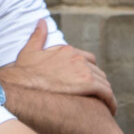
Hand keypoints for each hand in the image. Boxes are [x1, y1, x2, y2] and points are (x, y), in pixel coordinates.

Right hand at [0, 20, 117, 110]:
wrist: (22, 84)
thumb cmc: (23, 72)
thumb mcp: (30, 50)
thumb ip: (38, 36)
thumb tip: (42, 22)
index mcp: (68, 51)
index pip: (89, 60)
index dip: (91, 73)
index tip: (91, 85)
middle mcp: (78, 58)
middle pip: (98, 73)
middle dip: (100, 85)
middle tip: (99, 99)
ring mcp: (84, 70)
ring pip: (104, 83)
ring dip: (106, 95)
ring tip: (106, 107)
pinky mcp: (88, 84)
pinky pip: (107, 93)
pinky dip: (111, 102)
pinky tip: (110, 110)